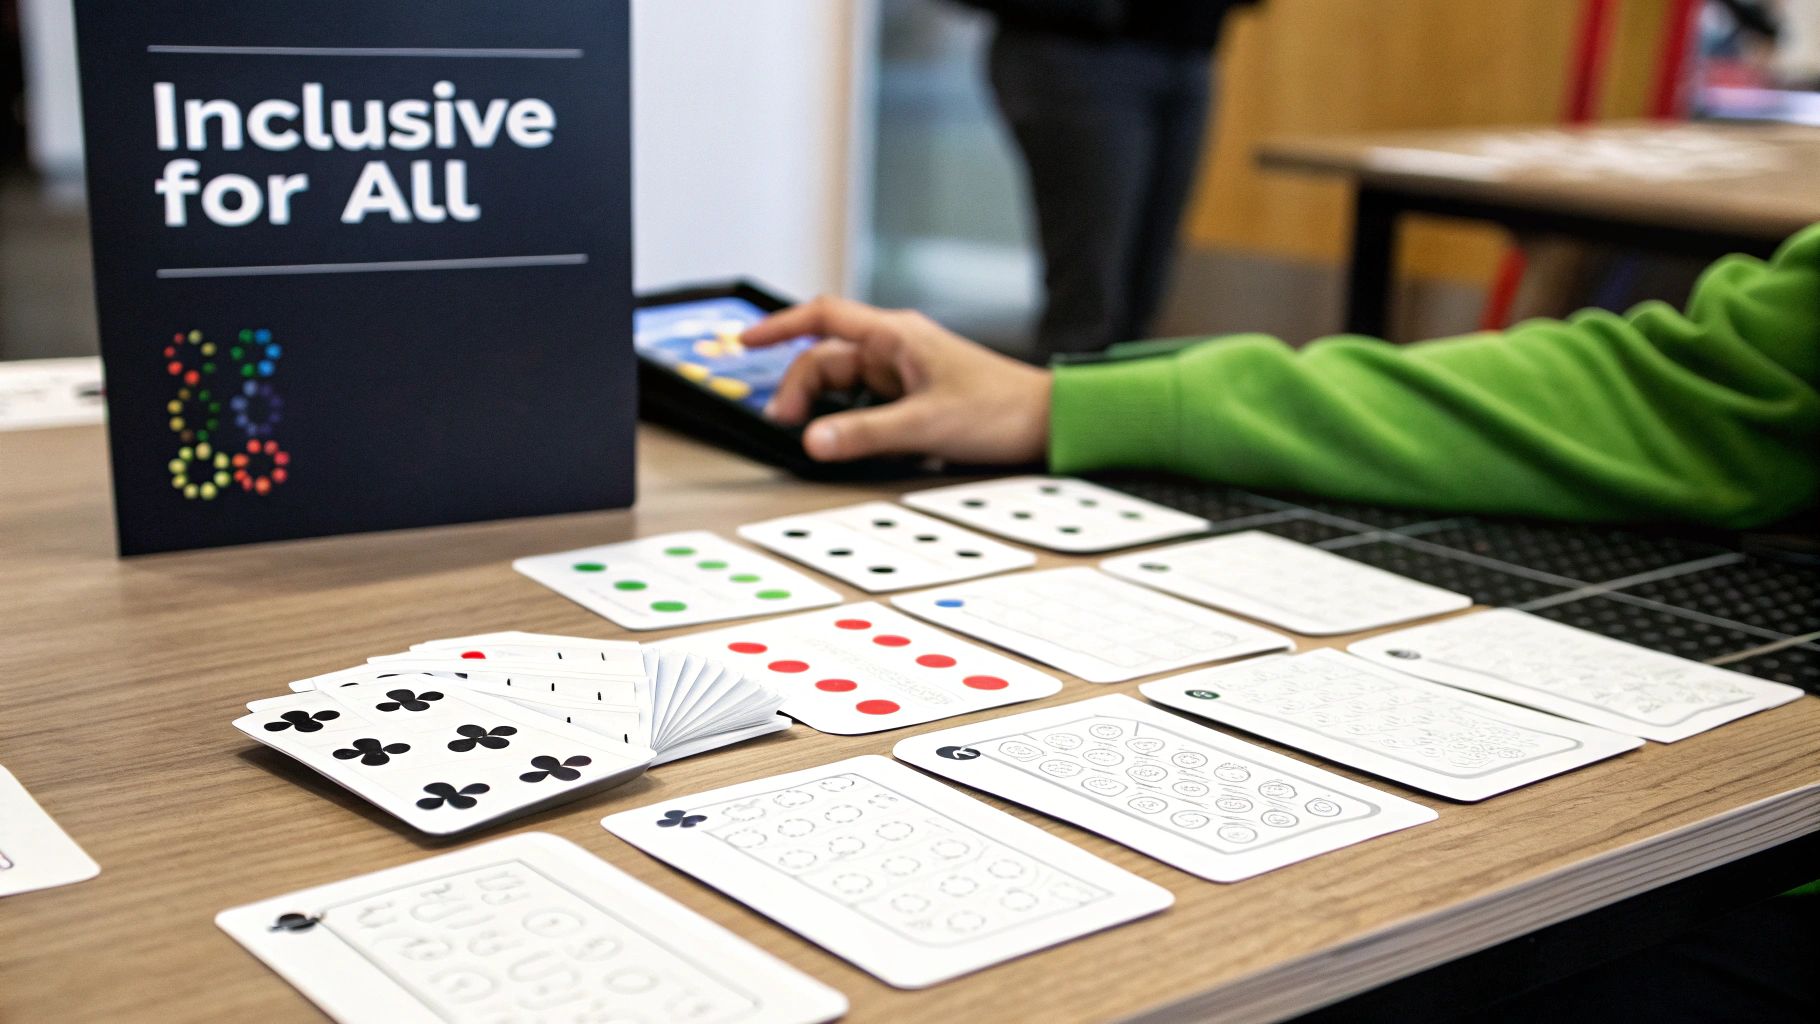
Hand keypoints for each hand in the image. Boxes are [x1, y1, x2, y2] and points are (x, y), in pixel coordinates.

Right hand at [743, 296, 1051, 464]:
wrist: (1049, 422)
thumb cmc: (1001, 409)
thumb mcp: (925, 425)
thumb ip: (864, 434)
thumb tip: (812, 440)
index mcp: (896, 336)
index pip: (823, 317)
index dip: (780, 326)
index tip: (746, 342)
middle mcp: (896, 348)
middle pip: (827, 358)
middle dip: (799, 388)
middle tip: (787, 425)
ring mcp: (905, 371)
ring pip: (845, 382)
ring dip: (824, 406)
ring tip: (811, 436)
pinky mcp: (915, 395)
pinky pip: (866, 401)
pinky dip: (848, 416)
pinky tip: (846, 439)